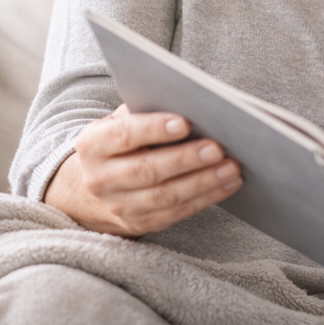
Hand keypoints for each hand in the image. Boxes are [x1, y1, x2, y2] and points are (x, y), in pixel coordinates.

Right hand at [43, 105, 243, 236]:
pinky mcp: (139, 223)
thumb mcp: (117, 122)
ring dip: (203, 182)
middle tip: (217, 148)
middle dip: (185, 159)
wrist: (92, 187)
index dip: (153, 129)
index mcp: (92, 145)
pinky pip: (177, 212)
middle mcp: (100, 179)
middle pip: (147, 170)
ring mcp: (119, 206)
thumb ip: (142, 111)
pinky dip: (206, 198)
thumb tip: (184, 100)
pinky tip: (227, 184)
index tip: (184, 123)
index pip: (124, 136)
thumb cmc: (118, 144)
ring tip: (231, 167)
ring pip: (165, 196)